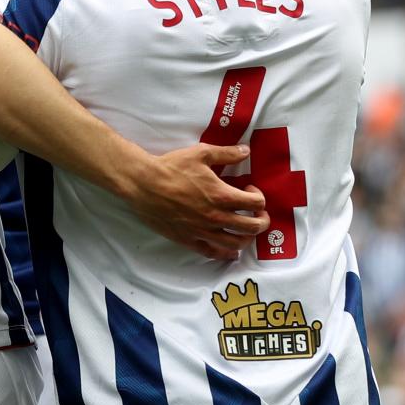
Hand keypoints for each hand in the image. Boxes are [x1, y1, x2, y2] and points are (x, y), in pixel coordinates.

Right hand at [129, 143, 268, 260]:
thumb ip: (226, 153)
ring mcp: (203, 231)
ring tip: (244, 229)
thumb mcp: (200, 153)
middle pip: (252, 227)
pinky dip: (226, 254)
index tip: (248, 189)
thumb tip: (246, 150)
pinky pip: (213, 253)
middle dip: (261, 220)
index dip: (258, 196)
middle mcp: (216, 217)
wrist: (143, 184)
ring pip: (237, 243)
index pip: (256, 204)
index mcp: (222, 196)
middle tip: (256, 212)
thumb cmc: (171, 167)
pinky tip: (230, 250)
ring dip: (247, 237)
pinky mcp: (189, 240)